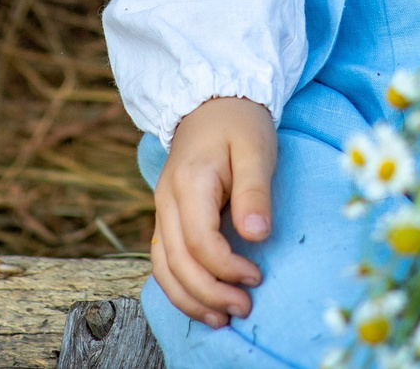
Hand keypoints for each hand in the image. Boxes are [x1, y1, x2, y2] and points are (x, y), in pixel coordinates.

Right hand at [150, 97, 277, 327]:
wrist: (213, 101)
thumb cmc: (239, 123)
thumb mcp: (257, 149)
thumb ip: (254, 193)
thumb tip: (256, 236)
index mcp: (189, 182)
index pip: (199, 241)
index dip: (226, 268)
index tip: (256, 275)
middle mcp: (166, 200)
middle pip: (177, 262)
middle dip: (210, 293)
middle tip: (245, 308)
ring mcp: (162, 209)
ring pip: (163, 267)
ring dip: (190, 298)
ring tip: (223, 319)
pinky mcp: (167, 216)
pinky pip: (164, 260)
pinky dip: (180, 286)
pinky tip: (203, 302)